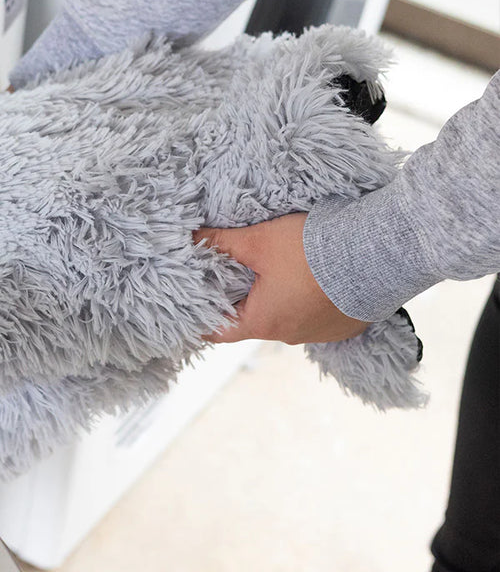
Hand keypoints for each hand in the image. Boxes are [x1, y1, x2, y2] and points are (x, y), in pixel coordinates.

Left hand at [193, 213, 368, 344]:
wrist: (379, 252)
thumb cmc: (313, 250)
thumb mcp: (258, 240)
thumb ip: (222, 241)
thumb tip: (192, 235)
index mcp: (264, 322)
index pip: (220, 332)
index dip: (202, 319)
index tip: (193, 308)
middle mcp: (291, 336)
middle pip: (254, 320)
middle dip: (241, 299)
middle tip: (229, 274)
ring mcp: (322, 333)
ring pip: (287, 316)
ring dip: (277, 297)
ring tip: (271, 269)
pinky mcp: (347, 324)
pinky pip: (317, 315)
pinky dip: (307, 299)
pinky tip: (308, 275)